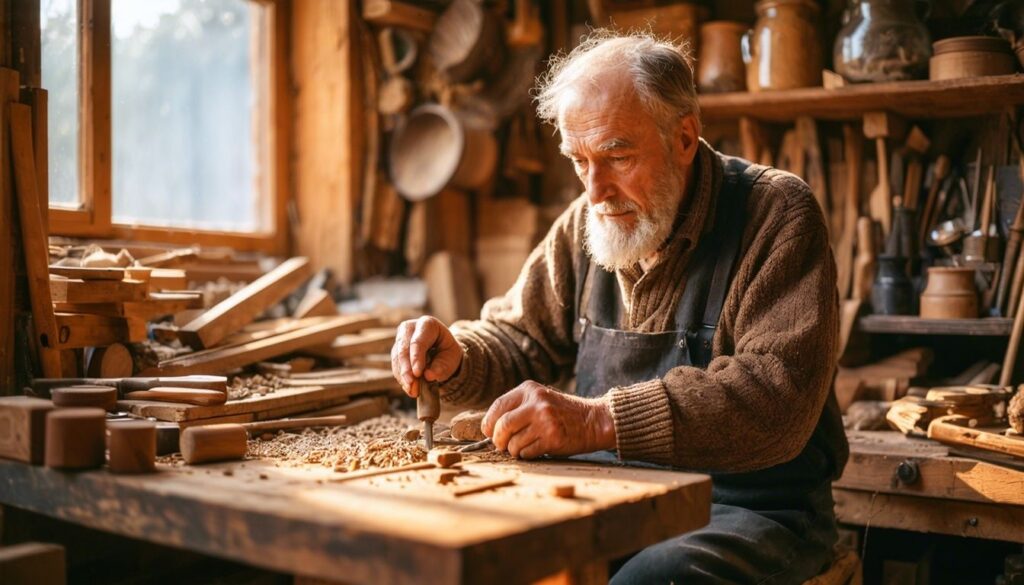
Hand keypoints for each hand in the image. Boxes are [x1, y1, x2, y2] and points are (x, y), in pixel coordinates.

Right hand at [390, 316, 463, 396]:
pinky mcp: (396, 351)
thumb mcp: (451, 358)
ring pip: (397, 358)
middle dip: (406, 369)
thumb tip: (428, 376)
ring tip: (412, 390)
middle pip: (404, 348)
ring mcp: (400, 339)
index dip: (416, 358)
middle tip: (412, 385)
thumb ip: (441, 366)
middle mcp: (410, 328)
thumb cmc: (447, 352)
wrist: (442, 351)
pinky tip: (408, 387)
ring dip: (403, 376)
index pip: (418, 341)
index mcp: (427, 324)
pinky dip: (401, 378)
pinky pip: (395, 365)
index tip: (418, 373)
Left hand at [481, 381, 615, 458]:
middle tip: (502, 446)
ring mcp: (546, 420)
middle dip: (498, 440)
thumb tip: (489, 429)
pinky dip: (527, 455)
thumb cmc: (563, 414)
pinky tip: (536, 450)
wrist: (594, 421)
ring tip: (524, 447)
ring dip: (515, 450)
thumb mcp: (540, 400)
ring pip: (513, 443)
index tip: (489, 433)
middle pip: (502, 426)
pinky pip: (527, 453)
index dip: (489, 423)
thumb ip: (518, 408)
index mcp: (530, 390)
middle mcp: (537, 403)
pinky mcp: (553, 438)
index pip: (498, 406)